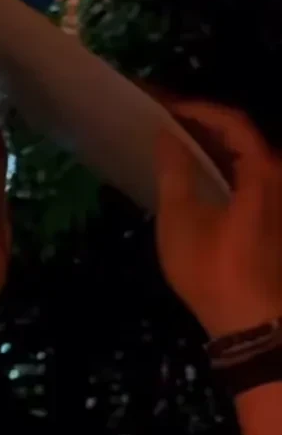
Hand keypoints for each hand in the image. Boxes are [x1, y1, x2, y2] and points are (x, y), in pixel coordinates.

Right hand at [152, 96, 281, 338]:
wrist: (253, 326)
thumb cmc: (213, 272)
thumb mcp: (182, 222)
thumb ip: (174, 173)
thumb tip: (167, 138)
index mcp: (263, 173)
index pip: (233, 122)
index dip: (198, 110)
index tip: (164, 108)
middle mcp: (279, 179)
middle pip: (243, 138)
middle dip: (203, 125)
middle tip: (165, 122)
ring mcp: (279, 201)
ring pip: (246, 159)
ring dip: (212, 149)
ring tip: (175, 146)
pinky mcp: (273, 219)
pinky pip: (249, 179)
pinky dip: (223, 170)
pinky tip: (198, 178)